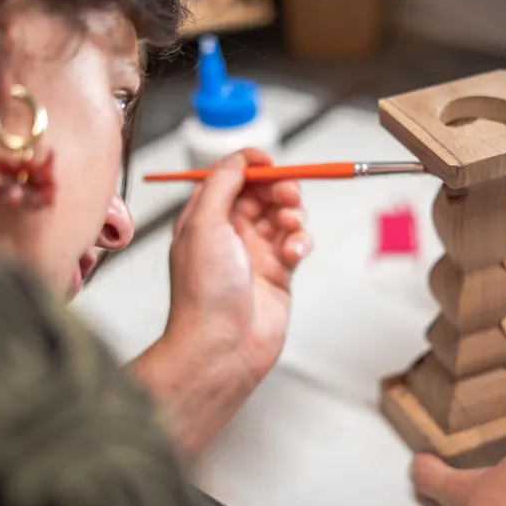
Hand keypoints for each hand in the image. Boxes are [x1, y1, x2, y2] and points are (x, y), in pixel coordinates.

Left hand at [163, 149, 311, 384]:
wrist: (222, 346)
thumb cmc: (204, 293)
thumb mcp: (203, 224)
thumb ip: (222, 184)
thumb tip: (239, 159)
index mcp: (205, 218)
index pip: (231, 177)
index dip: (251, 165)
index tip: (269, 162)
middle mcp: (229, 233)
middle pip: (262, 192)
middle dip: (279, 188)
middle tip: (287, 195)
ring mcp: (255, 253)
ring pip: (284, 215)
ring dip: (293, 214)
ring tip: (290, 226)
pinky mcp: (278, 272)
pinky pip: (297, 243)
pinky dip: (301, 242)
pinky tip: (294, 254)